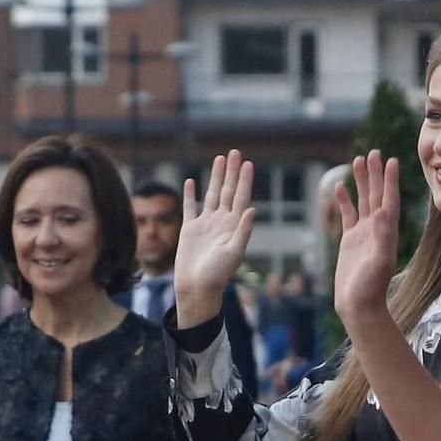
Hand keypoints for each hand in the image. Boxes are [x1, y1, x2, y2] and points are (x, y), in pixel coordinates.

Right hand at [174, 150, 256, 326]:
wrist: (197, 288)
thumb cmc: (218, 275)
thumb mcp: (234, 253)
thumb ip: (243, 231)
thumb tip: (251, 209)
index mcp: (233, 226)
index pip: (241, 197)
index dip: (244, 180)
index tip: (248, 163)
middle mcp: (221, 222)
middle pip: (228, 191)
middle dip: (232, 172)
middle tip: (235, 152)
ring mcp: (205, 224)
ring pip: (212, 194)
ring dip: (216, 177)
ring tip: (220, 159)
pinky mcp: (189, 229)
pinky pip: (190, 207)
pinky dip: (191, 195)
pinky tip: (192, 181)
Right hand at [332, 151, 401, 334]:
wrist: (358, 305)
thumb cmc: (370, 287)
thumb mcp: (379, 261)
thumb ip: (383, 236)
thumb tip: (383, 211)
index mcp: (387, 231)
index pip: (389, 199)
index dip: (390, 180)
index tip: (392, 160)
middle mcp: (378, 229)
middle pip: (376, 195)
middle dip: (375, 174)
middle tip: (373, 152)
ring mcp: (364, 233)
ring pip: (363, 201)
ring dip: (361, 182)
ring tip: (358, 161)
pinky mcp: (351, 240)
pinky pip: (348, 214)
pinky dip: (345, 200)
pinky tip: (340, 187)